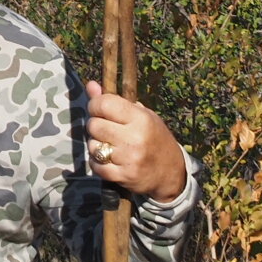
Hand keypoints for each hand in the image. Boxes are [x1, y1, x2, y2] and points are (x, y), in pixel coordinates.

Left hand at [84, 81, 188, 202]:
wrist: (171, 173)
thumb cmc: (153, 138)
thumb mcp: (141, 115)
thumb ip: (114, 100)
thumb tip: (90, 85)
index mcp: (141, 119)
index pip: (104, 104)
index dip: (95, 105)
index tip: (98, 109)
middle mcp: (135, 138)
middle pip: (94, 125)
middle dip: (95, 126)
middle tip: (105, 129)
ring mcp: (129, 159)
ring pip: (92, 146)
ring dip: (96, 145)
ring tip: (109, 145)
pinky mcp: (124, 176)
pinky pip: (96, 166)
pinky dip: (97, 163)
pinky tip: (107, 159)